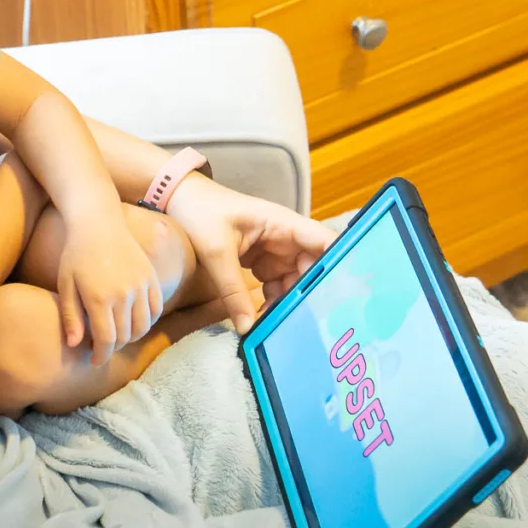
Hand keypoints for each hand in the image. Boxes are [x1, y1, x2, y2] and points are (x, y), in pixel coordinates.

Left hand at [57, 217, 163, 365]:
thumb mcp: (66, 285)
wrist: (99, 223)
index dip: (100, 356)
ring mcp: (141, 285)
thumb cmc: (76, 254)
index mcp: (99, 298)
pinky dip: (147, 322)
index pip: (106, 340)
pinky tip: (134, 322)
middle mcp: (124, 294)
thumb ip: (71, 316)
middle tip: (103, 347)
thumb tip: (75, 346)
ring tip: (118, 336)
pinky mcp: (151, 277)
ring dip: (131, 337)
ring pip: (143, 326)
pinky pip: (156, 310)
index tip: (94, 361)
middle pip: (124, 336)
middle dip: (113, 347)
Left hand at [167, 175, 335, 334]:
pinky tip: (264, 316)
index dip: (341, 264)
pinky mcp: (262, 260)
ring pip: (295, 281)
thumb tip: (248, 327)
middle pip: (312, 268)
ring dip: (290, 300)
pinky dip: (274, 300)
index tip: (348, 293)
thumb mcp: (216, 252)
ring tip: (279, 324)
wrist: (179, 200)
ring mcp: (275, 250)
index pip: (323, 242)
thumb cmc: (200, 211)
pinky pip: (277, 284)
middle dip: (310, 294)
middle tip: (304, 322)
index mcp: (282, 223)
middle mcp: (285, 237)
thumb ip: (233, 291)